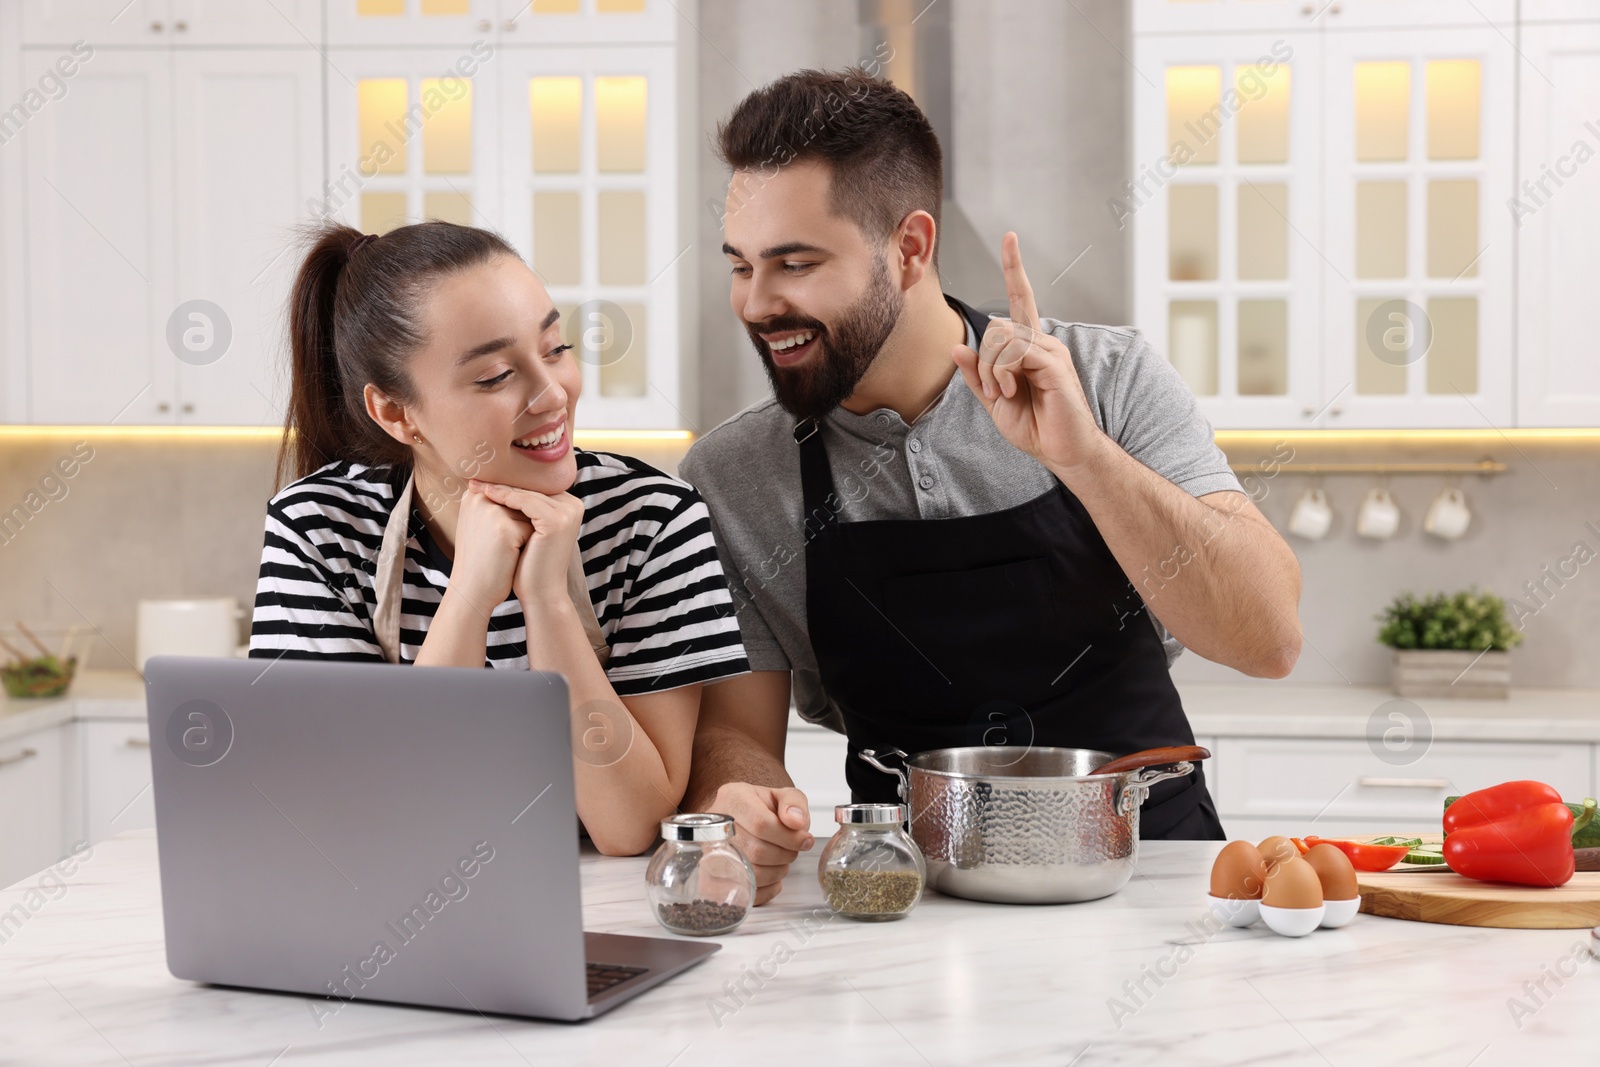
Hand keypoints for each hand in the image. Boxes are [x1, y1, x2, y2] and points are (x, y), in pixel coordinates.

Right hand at [446, 482, 532, 613]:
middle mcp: (480, 497)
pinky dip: (529, 544)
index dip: (519, 510)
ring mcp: (491, 511)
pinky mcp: (504, 528)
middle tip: (506, 544)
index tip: (513, 529)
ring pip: (529, 514)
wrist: (472, 590)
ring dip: (527, 533)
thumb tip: (531, 492)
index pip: (512, 491)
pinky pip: (533, 529)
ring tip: (506, 550)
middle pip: (522, 501)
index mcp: (474, 495)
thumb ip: (499, 505)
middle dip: (523, 522)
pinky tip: (512, 557)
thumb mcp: (482, 525)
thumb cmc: (481, 559)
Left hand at [471, 480, 584, 608]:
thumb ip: (524, 508)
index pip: (534, 489)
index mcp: (570, 506)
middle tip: (475, 479)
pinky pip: (526, 502)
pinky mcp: (557, 521)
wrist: (540, 593)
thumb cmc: (529, 564)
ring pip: (526, 494)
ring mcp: (568, 513)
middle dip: (501, 484)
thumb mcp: (528, 530)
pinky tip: (486, 495)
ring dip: (499, 489)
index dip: (507, 484)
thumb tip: (496, 482)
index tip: (482, 480)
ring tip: (475, 486)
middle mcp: (574, 506)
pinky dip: (505, 497)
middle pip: (531, 489)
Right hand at [707, 782, 812, 905]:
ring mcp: (709, 854)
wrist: (739, 819)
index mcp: (733, 798)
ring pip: (749, 875)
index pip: (761, 824)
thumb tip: (797, 822)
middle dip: (784, 855)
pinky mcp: (711, 879)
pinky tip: (770, 877)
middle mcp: (716, 826)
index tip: (805, 841)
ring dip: (776, 873)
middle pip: (755, 851)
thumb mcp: (781, 795)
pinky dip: (765, 890)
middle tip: (791, 850)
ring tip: (780, 861)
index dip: (788, 837)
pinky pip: (742, 894)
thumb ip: (794, 802)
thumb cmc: (760, 809)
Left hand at [951, 232, 1107, 476]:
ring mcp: (1051, 352)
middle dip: (984, 361)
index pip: (1021, 299)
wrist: (1062, 452)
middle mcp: (1043, 343)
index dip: (1015, 269)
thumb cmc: (1035, 427)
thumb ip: (977, 374)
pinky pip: (1016, 352)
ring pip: (1004, 338)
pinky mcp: (1055, 364)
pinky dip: (1004, 373)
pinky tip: (1012, 392)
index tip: (1010, 238)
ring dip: (992, 370)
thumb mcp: (995, 401)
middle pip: (998, 326)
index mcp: (1029, 348)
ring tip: (1004, 394)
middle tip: (993, 391)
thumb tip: (956, 347)